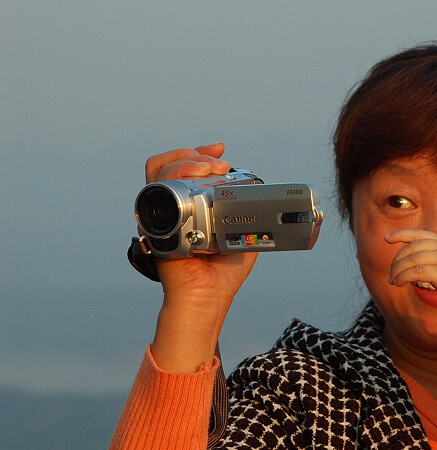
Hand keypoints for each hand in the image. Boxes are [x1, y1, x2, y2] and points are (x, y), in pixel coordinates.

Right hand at [143, 143, 257, 371]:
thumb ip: (250, 218)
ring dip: (186, 161)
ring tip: (211, 167)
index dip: (200, 155)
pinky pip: (154, 191)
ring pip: (160, 172)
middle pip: (170, 165)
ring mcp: (160, 214)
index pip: (185, 171)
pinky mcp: (154, 224)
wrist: (209, 297)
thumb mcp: (245, 237)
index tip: (220, 152)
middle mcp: (171, 208)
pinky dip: (171, 177)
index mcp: (189, 209)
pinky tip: (194, 178)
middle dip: (195, 155)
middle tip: (219, 161)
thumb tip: (270, 200)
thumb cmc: (223, 275)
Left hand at [386, 229, 436, 315]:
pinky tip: (400, 284)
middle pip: (412, 247)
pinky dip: (404, 277)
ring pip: (412, 259)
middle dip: (397, 260)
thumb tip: (410, 265)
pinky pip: (417, 272)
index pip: (419, 234)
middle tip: (390, 274)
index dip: (401, 234)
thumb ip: (433, 260)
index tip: (386, 238)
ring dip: (398, 271)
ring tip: (393, 281)